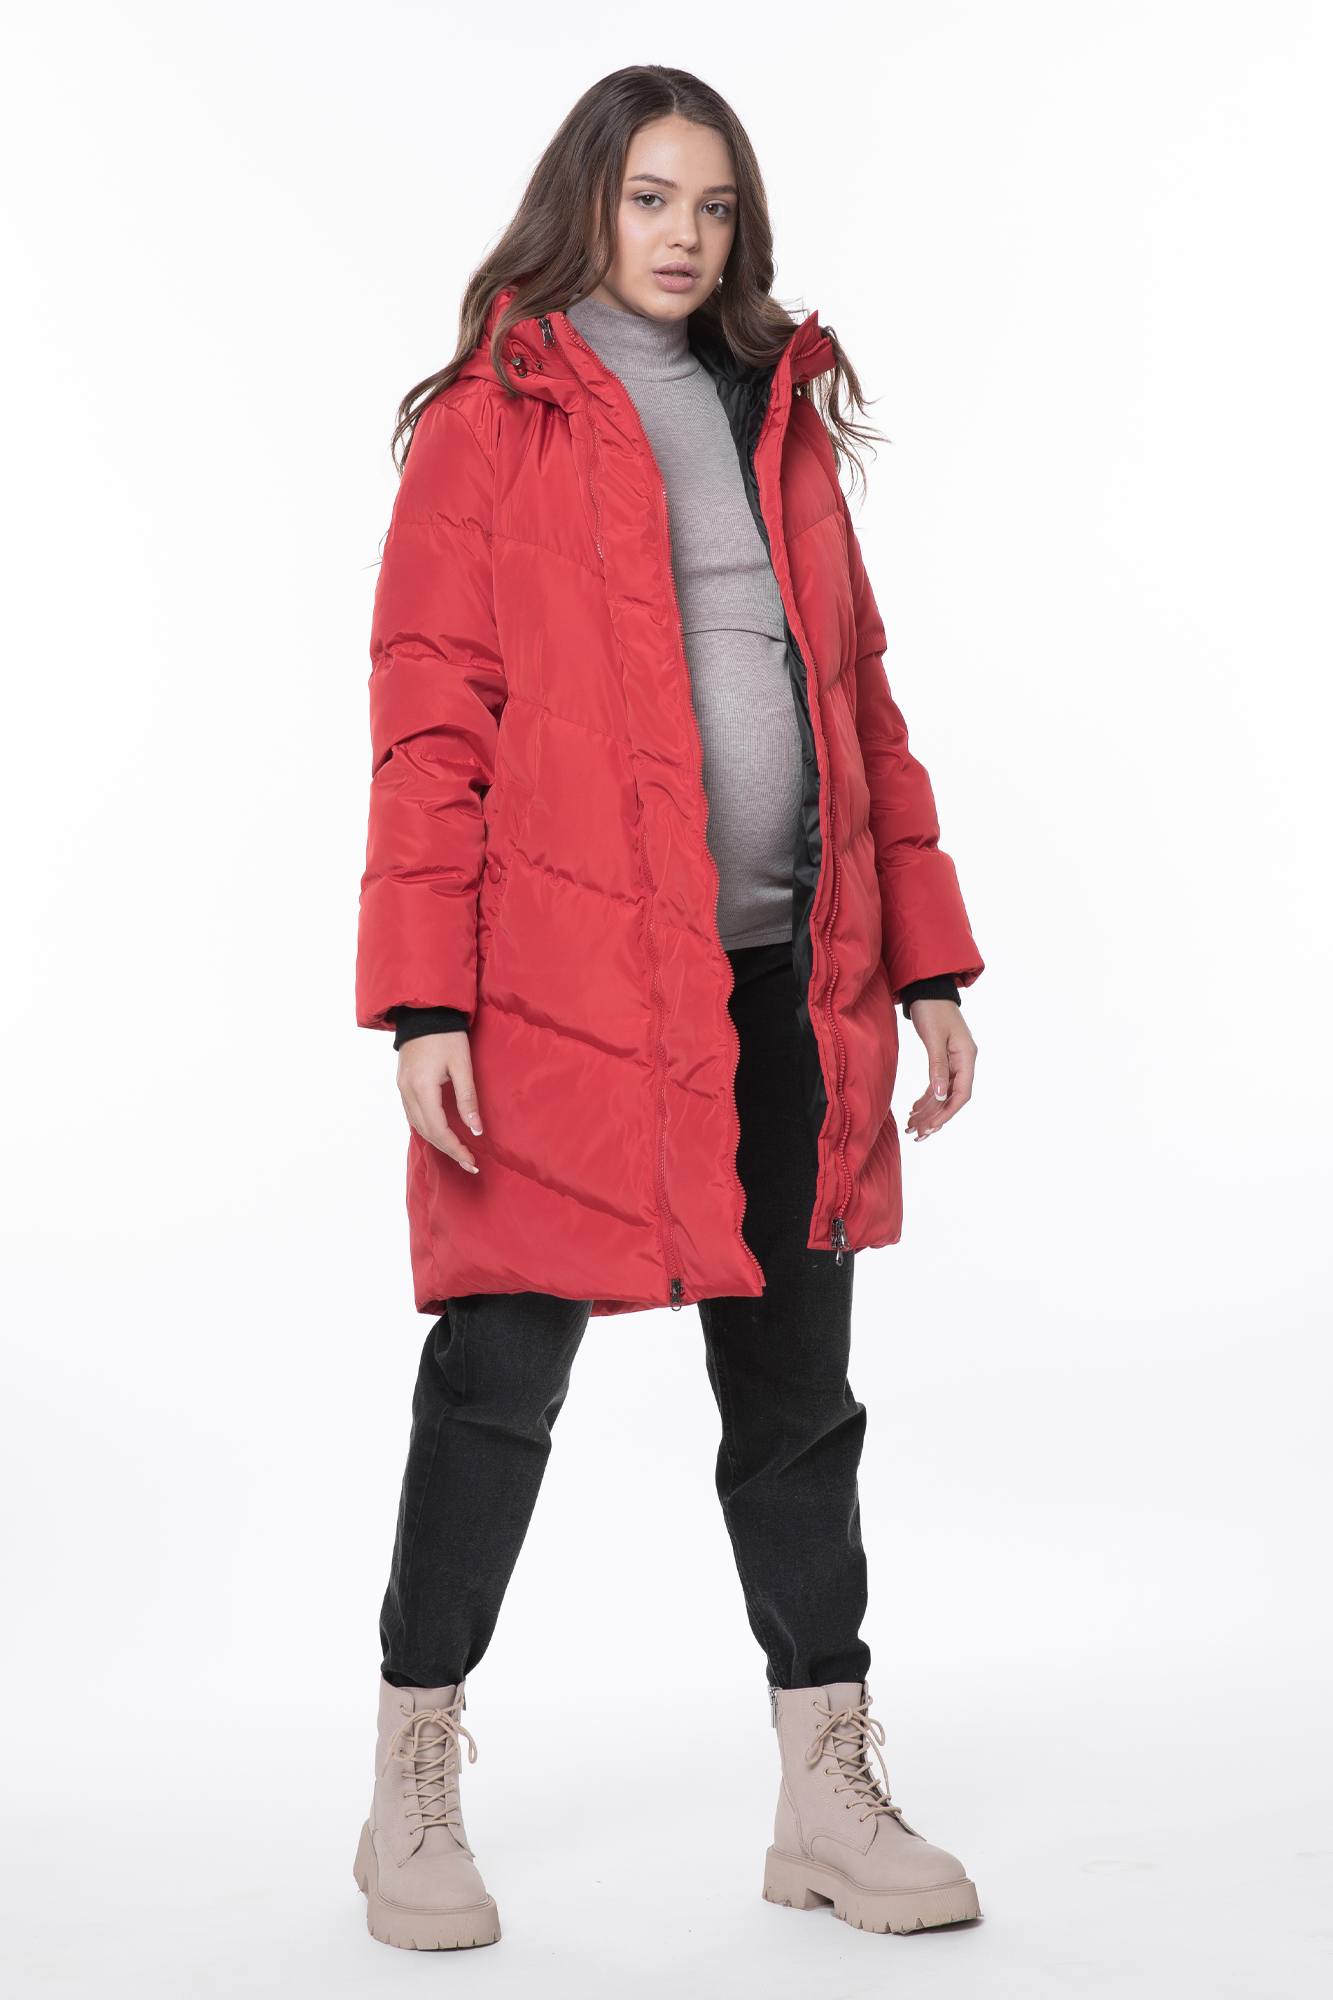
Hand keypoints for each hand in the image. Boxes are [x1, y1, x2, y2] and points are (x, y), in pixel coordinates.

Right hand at [396, 1031, 482, 1173]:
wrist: (424, 1012)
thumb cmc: (447, 1035)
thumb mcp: (462, 1064)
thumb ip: (468, 1098)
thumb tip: (476, 1129)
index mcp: (422, 1087)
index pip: (438, 1129)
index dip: (455, 1148)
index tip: (471, 1161)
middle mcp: (407, 1091)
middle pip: (426, 1131)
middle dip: (448, 1149)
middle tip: (468, 1163)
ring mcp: (401, 1088)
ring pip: (417, 1125)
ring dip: (437, 1141)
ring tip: (458, 1151)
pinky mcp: (402, 1083)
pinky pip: (412, 1114)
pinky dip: (427, 1127)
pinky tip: (441, 1132)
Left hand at [904, 999, 976, 1142]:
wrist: (927, 988)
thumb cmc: (932, 1009)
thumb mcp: (933, 1037)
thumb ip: (937, 1066)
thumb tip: (939, 1095)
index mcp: (967, 1057)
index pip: (961, 1094)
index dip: (946, 1112)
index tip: (930, 1127)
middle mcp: (964, 1061)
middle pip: (951, 1098)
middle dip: (934, 1117)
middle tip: (916, 1134)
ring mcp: (955, 1060)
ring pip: (942, 1094)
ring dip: (928, 1111)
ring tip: (911, 1127)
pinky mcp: (943, 1058)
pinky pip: (937, 1084)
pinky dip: (926, 1098)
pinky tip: (914, 1109)